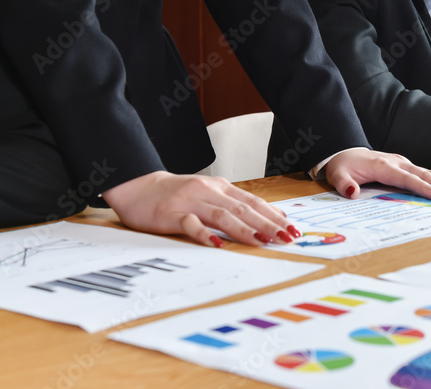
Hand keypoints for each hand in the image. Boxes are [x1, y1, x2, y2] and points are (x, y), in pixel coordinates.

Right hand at [102, 171, 298, 247]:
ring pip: (222, 215)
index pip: (253, 202)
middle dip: (267, 224)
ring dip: (244, 229)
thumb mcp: (210, 194)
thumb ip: (236, 204)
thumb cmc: (178, 194)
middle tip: (286, 238)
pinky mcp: (171, 214)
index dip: (274, 215)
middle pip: (243, 209)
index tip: (292, 229)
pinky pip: (190, 224)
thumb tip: (271, 217)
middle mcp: (208, 191)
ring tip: (262, 242)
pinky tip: (217, 244)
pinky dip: (204, 234)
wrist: (138, 186)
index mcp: (220, 187)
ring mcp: (189, 202)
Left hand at [324, 148, 430, 199]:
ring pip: (430, 173)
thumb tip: (352, 193)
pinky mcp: (406, 166)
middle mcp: (398, 162)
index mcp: (384, 166)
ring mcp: (403, 163)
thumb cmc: (343, 166)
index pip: (408, 179)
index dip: (425, 188)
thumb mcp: (337, 175)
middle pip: (425, 175)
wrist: (344, 153)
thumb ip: (344, 185)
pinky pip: (427, 173)